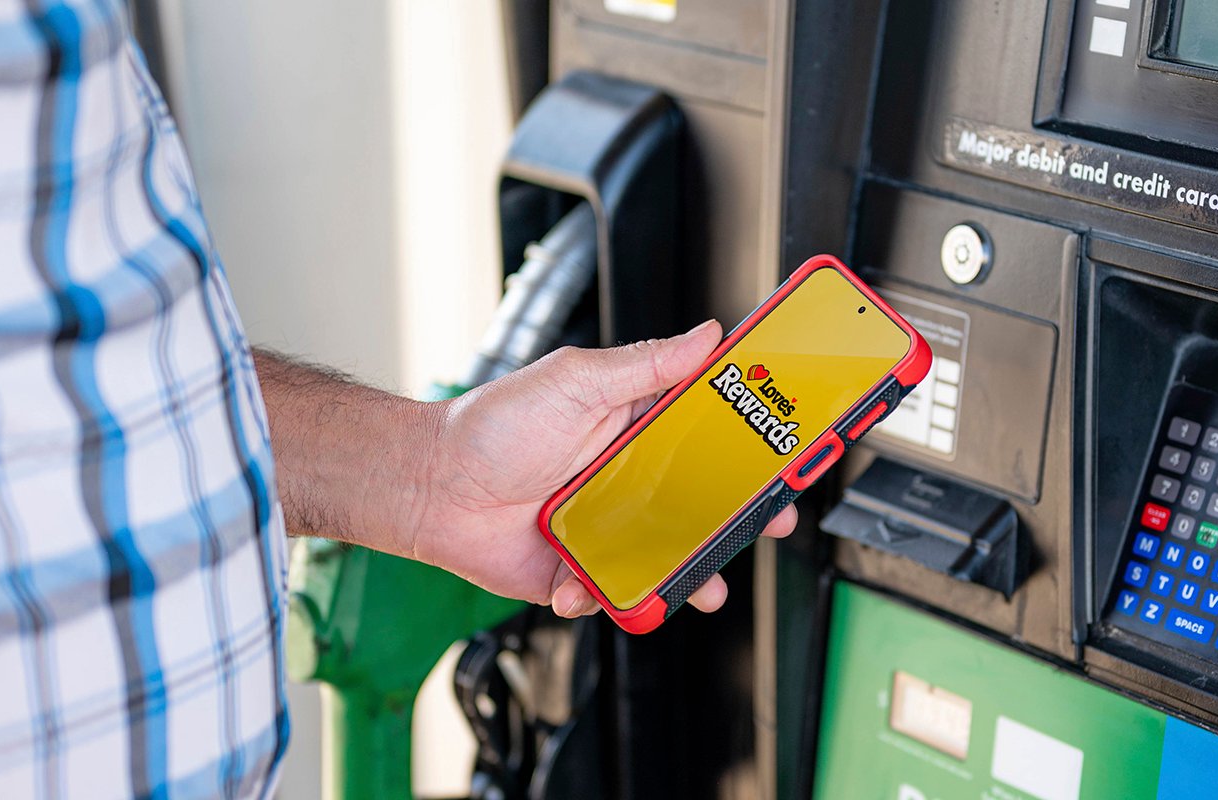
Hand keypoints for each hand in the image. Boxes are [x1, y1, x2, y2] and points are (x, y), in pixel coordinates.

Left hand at [402, 320, 797, 617]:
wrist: (430, 487)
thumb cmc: (491, 425)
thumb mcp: (576, 379)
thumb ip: (646, 364)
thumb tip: (706, 336)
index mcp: (636, 427)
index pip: (710, 435)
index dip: (751, 445)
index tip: (787, 450)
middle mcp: (628, 478)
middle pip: (703, 503)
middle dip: (742, 518)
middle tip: (772, 521)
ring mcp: (608, 527)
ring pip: (668, 555)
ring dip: (692, 574)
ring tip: (705, 585)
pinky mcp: (580, 571)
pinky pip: (614, 592)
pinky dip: (607, 597)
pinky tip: (584, 586)